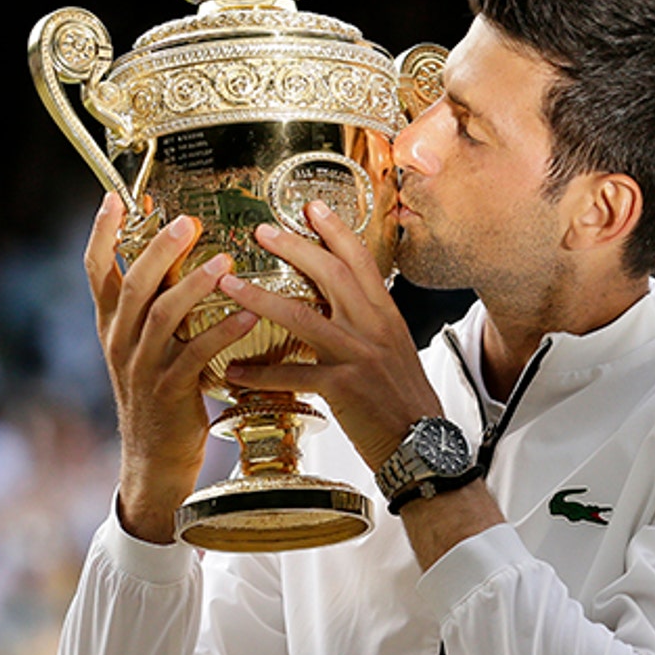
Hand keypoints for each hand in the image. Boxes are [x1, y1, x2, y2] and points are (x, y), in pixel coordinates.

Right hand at [86, 193, 257, 542]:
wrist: (153, 460)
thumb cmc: (159, 394)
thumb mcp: (144, 346)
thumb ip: (154, 304)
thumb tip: (176, 255)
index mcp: (111, 325)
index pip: (95, 270)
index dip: (102, 233)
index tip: (115, 197)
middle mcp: (119, 341)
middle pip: (132, 284)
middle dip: (159, 249)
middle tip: (187, 220)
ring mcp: (141, 368)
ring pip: (162, 317)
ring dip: (193, 285)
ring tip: (224, 262)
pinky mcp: (169, 392)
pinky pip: (196, 355)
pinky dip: (222, 332)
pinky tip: (248, 314)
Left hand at [216, 200, 440, 472]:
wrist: (425, 446)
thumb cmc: (406, 403)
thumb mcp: (396, 352)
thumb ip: (370, 326)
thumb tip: (347, 307)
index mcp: (386, 317)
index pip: (361, 261)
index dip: (336, 231)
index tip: (312, 207)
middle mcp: (374, 329)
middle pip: (331, 274)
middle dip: (295, 247)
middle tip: (262, 231)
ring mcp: (359, 356)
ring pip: (304, 316)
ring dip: (261, 298)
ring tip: (229, 285)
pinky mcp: (344, 388)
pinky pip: (294, 375)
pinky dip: (261, 373)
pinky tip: (236, 371)